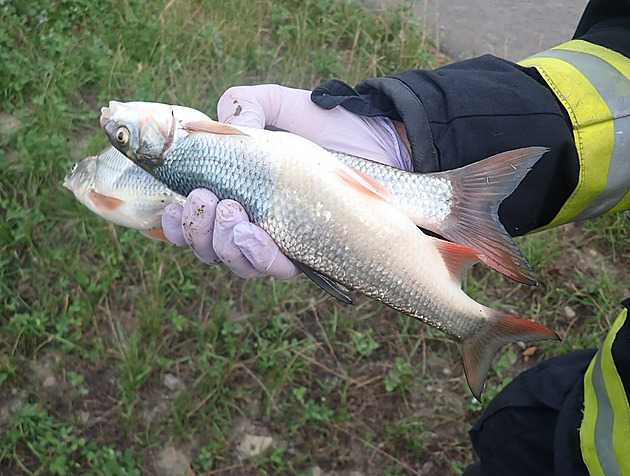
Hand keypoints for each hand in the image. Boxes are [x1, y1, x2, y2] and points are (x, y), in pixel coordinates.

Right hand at [164, 84, 410, 278]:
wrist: (380, 138)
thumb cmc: (327, 123)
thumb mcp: (279, 103)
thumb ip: (242, 106)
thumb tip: (224, 130)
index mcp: (237, 191)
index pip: (194, 221)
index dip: (176, 223)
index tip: (175, 205)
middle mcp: (253, 222)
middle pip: (209, 249)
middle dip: (199, 231)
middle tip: (209, 201)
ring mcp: (281, 240)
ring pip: (237, 263)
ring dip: (225, 245)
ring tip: (234, 214)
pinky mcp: (310, 253)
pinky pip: (276, 269)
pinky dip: (259, 257)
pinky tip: (256, 234)